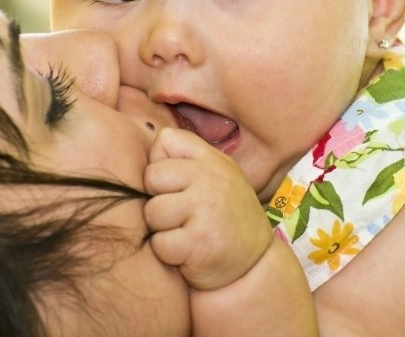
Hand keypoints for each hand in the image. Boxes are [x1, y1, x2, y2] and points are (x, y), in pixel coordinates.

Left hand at [143, 128, 271, 290]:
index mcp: (212, 159)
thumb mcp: (217, 178)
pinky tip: (188, 252)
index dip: (160, 163)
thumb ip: (187, 162)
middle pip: (151, 176)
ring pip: (151, 212)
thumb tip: (149, 155)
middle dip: (156, 198)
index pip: (166, 139)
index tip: (175, 184)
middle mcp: (211, 178)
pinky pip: (159, 243)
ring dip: (161, 229)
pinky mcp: (199, 242)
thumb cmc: (224, 218)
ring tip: (184, 232)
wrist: (256, 265)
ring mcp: (205, 209)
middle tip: (178, 214)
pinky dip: (167, 252)